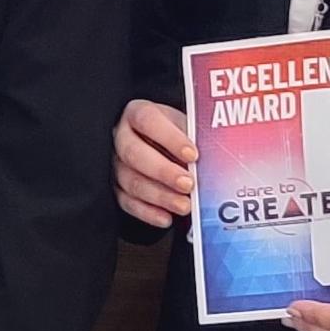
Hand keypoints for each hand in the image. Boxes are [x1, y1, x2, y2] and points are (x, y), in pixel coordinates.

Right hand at [114, 97, 195, 226]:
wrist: (157, 143)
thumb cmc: (172, 133)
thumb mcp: (184, 126)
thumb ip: (194, 138)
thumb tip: (214, 159)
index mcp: (137, 113)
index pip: (147, 120)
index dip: (169, 138)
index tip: (192, 154)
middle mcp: (121, 137)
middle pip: (133, 153)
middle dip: (163, 171)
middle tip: (188, 184)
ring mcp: (116, 163)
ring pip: (130, 181)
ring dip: (159, 196)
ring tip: (184, 205)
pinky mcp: (115, 186)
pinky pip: (126, 202)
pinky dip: (147, 212)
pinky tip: (166, 217)